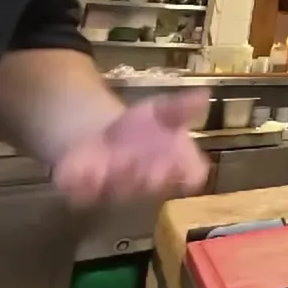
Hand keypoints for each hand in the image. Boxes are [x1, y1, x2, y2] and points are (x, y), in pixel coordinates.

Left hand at [51, 89, 210, 206]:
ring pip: (121, 191)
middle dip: (153, 178)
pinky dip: (84, 183)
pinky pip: (84, 193)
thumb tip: (205, 94)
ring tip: (121, 160)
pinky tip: (87, 169)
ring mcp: (115, 189)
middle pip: (155, 188)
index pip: (190, 178)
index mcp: (174, 168)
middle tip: (153, 165)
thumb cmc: (139, 126)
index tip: (185, 165)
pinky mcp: (83, 191)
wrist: (97, 131)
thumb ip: (181, 107)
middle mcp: (147, 183)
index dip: (188, 175)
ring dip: (121, 178)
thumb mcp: (162, 110)